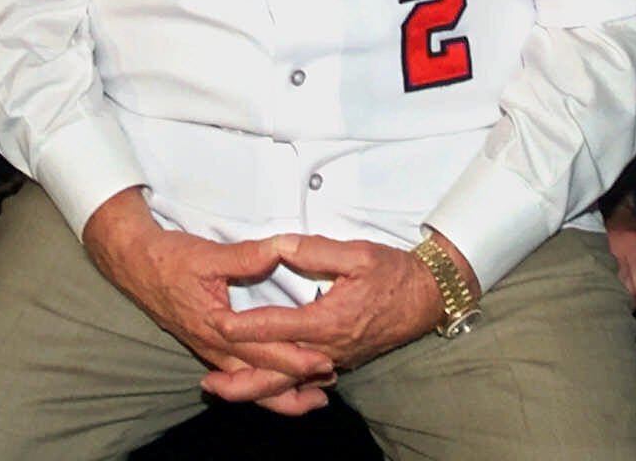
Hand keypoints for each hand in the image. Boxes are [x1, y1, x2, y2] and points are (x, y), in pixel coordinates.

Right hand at [81, 192, 332, 414]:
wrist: (135, 265)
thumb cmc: (170, 259)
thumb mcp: (208, 254)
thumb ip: (247, 256)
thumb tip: (281, 250)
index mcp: (217, 326)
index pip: (264, 351)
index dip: (295, 358)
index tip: (325, 360)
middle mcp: (214, 347)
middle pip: (261, 376)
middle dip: (297, 382)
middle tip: (332, 378)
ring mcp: (209, 351)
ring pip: (249, 385)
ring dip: (281, 393)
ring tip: (314, 398)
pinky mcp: (207, 348)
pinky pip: (238, 378)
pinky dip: (261, 387)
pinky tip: (277, 387)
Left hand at [206, 234, 447, 376]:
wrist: (428, 298)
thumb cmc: (394, 273)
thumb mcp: (358, 253)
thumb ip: (315, 251)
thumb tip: (280, 245)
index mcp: (329, 320)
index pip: (278, 327)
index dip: (245, 326)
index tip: (217, 322)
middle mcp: (329, 348)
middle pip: (278, 372)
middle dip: (241, 379)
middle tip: (208, 382)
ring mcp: (336, 359)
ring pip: (289, 384)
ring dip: (255, 390)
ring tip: (222, 391)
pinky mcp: (341, 362)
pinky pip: (304, 382)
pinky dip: (279, 390)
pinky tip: (261, 389)